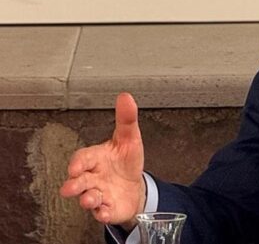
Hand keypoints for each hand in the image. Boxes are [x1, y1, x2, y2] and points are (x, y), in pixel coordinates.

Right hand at [60, 92, 145, 228]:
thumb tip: (126, 97)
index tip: (76, 165)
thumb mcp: (129, 138)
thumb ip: (126, 119)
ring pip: (87, 198)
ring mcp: (98, 194)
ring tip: (90, 199)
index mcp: (95, 158)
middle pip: (78, 181)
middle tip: (71, 187)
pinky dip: (102, 213)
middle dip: (74, 184)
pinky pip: (101, 213)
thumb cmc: (125, 161)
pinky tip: (104, 212)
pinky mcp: (106, 209)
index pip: (81, 158)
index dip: (78, 161)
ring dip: (87, 199)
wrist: (134, 186)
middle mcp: (93, 177)